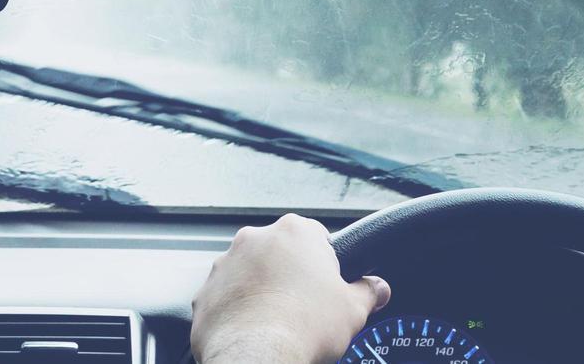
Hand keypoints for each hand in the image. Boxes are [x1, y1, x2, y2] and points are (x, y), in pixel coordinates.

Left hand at [191, 214, 390, 363]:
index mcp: (294, 232)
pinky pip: (227, 297)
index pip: (316, 237)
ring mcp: (225, 263)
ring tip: (277, 320)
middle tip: (304, 306)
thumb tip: (377, 288)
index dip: (325, 264)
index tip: (327, 286)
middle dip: (290, 275)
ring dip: (262, 290)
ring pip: (250, 273)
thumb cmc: (306, 326)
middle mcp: (254, 239)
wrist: (255, 354)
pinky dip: (238, 309)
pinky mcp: (206, 290)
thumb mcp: (353, 309)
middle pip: (280, 253)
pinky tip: (253, 329)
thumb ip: (368, 291)